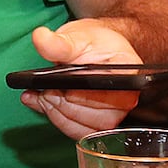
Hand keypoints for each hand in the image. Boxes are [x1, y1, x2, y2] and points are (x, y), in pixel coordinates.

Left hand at [18, 20, 141, 138]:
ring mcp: (114, 112)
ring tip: (41, 95)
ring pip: (86, 128)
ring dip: (57, 114)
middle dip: (64, 105)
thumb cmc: (92, 42)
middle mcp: (127, 97)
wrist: (94, 48)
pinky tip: (40, 103)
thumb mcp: (76, 36)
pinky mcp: (97, 121)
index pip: (109, 95)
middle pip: (98, 117)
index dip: (80, 95)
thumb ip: (59, 42)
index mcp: (127, 73)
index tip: (60, 86)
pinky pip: (78, 132)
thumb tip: (41, 38)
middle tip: (45, 89)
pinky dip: (55, 119)